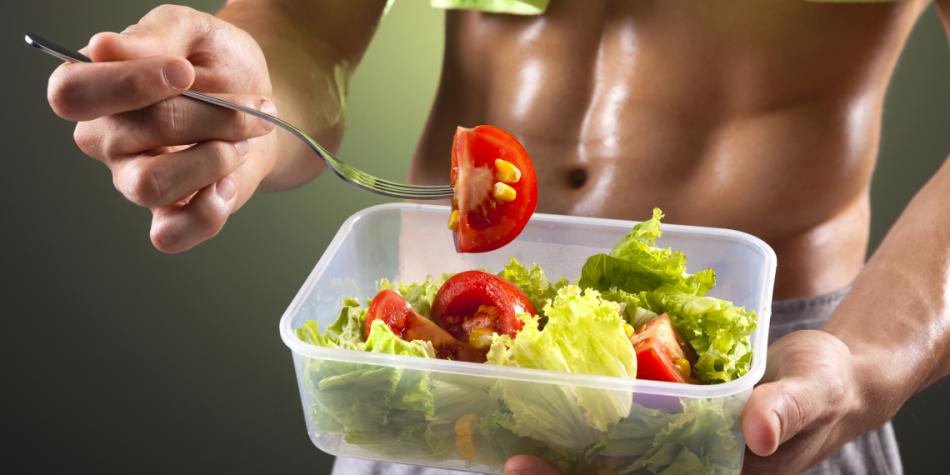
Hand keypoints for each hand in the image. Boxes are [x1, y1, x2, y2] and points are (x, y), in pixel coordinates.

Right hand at [47, 5, 277, 251]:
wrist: (260, 105)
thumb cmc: (217, 65)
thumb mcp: (194, 31)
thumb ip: (155, 35)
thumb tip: (103, 47)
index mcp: (94, 86)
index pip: (74, 93)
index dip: (129, 83)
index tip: (185, 71)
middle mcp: (104, 138)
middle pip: (132, 134)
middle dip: (206, 117)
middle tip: (250, 106)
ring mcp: (132, 179)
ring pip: (150, 185)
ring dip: (212, 161)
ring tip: (240, 142)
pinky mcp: (167, 214)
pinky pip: (169, 235)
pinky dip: (207, 213)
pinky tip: (228, 184)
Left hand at [503, 330, 863, 474]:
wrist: (831, 376)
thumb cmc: (827, 386)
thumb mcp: (814, 391)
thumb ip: (787, 410)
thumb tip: (757, 431)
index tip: (540, 472)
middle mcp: (693, 471)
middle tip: (512, 464)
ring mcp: (680, 454)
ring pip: (614, 465)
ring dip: (566, 459)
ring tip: (512, 446)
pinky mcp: (673, 430)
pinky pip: (626, 434)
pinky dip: (589, 427)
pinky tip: (552, 411)